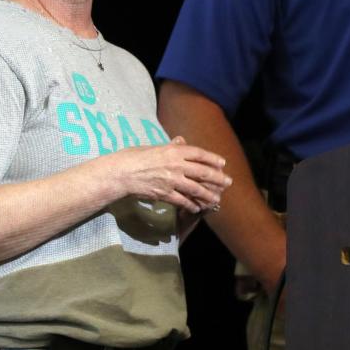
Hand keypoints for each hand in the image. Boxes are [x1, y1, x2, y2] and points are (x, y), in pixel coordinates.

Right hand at [109, 136, 230, 213]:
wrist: (121, 173)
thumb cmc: (135, 157)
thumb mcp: (154, 147)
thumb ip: (170, 146)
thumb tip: (181, 141)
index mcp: (173, 151)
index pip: (199, 154)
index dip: (212, 159)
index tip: (222, 163)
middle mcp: (176, 165)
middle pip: (202, 172)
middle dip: (217, 178)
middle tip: (228, 183)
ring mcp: (171, 180)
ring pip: (196, 189)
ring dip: (208, 195)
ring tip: (217, 199)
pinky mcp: (165, 194)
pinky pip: (182, 201)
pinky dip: (191, 205)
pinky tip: (198, 208)